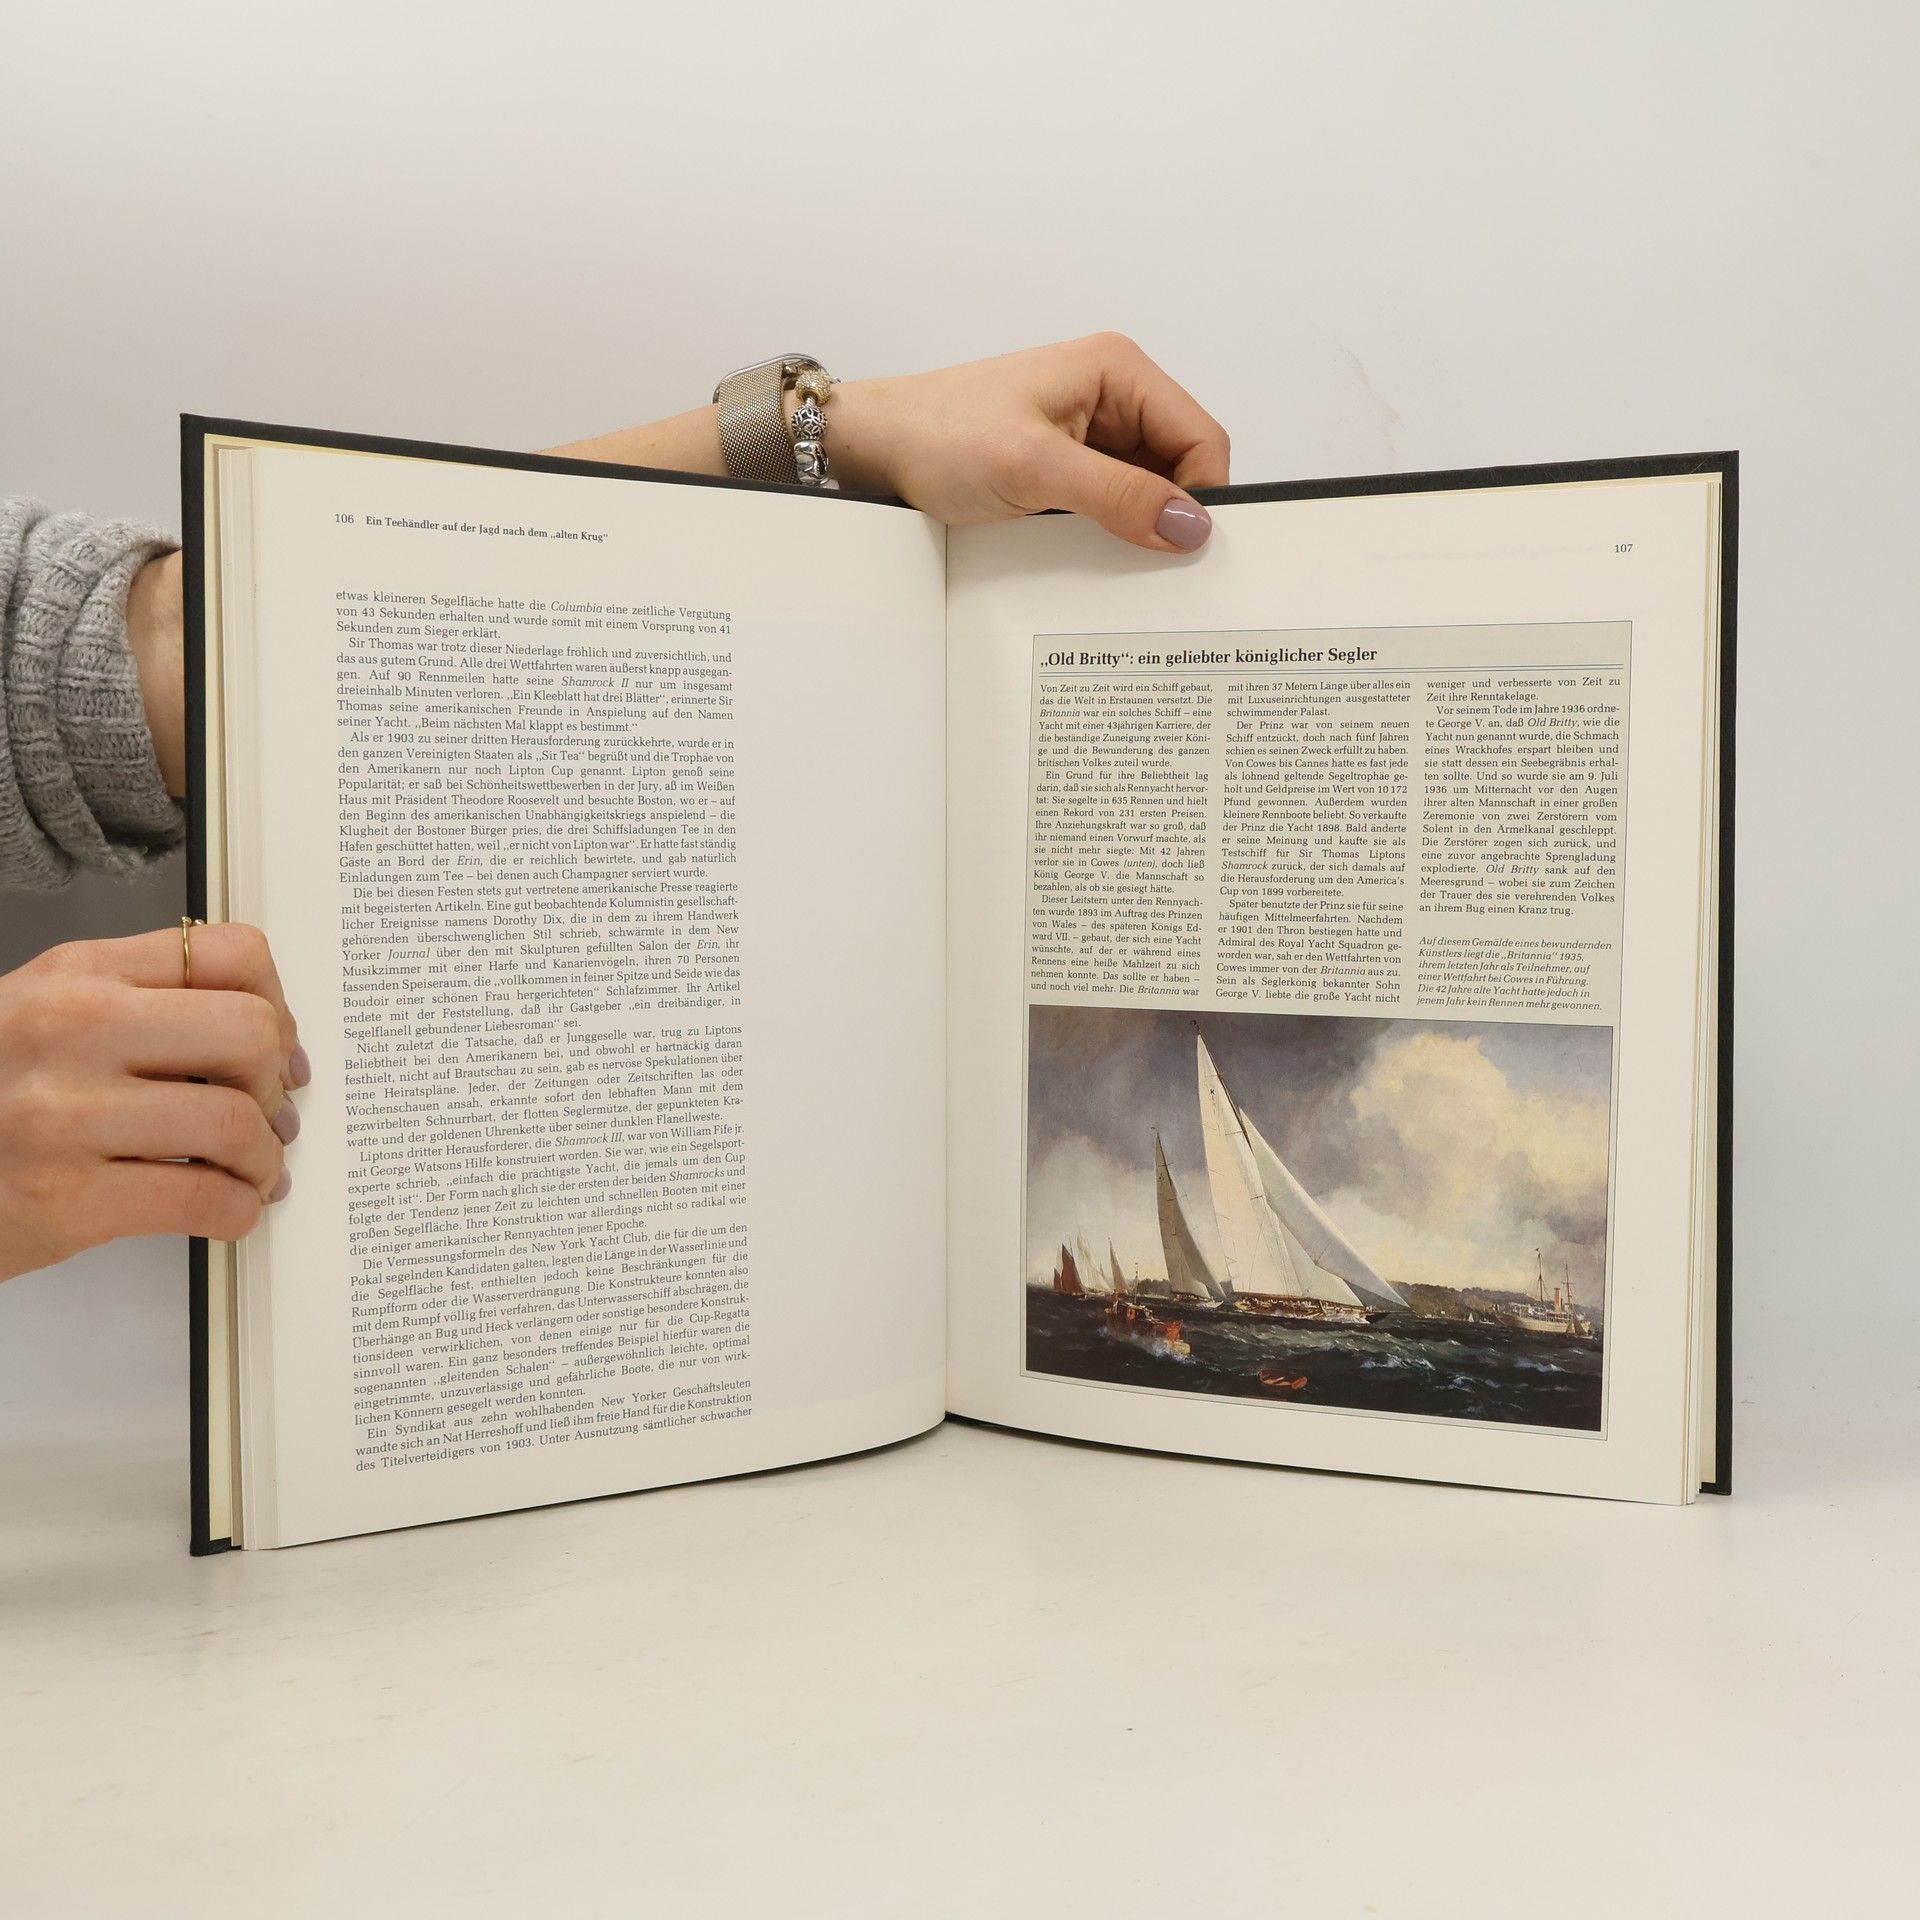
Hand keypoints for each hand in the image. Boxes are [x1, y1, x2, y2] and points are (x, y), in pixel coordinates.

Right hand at [0, 926, 306, 1282]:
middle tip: (266, 1113)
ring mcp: (66, 1115)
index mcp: (78, 975)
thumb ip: (144, 1006)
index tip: (279, 1047)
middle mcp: (72, 1030)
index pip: (232, 953)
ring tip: (250, 1169)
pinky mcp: (66, 1199)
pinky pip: (204, 1199)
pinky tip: (228, 1208)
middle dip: (274, 1083)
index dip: (279, 1006)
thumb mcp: (46, 1015)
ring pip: (235, 1122)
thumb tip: (265, 1039)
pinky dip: (238, 1210)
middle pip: (250, 1034)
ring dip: (263, 1158)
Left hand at [827, 334, 1230, 551]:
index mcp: (1118, 370)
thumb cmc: (939, 435)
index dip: (1200, 496)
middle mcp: (1113, 393)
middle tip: (1138, 555)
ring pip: (1148, 487)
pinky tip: (1078, 539)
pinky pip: (1113, 498)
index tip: (1179, 547)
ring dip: (1132, 521)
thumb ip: (1119, 495)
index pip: (1201, 437)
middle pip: (1180, 464)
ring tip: (1094, 541)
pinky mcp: (1069, 460)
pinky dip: (1107, 525)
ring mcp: (1091, 428)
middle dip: (1166, 512)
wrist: (878, 445)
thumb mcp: (1035, 469)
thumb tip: (1188, 525)